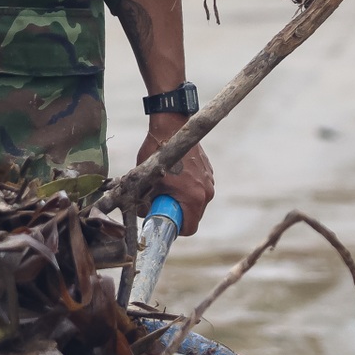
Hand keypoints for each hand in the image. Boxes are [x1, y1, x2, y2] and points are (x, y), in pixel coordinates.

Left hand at [136, 113, 213, 236]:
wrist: (172, 125)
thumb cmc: (158, 153)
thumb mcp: (146, 182)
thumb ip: (144, 204)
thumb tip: (144, 215)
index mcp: (194, 198)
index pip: (189, 228)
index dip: (174, 229)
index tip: (163, 220)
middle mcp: (207, 191)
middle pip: (193, 216)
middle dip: (177, 214)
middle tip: (161, 203)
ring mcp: (210, 180)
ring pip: (196, 202)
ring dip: (183, 200)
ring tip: (167, 186)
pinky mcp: (209, 171)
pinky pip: (199, 188)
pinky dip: (188, 188)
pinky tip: (175, 175)